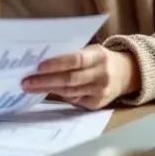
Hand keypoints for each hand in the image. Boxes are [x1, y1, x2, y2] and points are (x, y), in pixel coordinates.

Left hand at [20, 45, 140, 109]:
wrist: (128, 74)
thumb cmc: (101, 58)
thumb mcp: (92, 50)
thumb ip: (73, 54)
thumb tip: (43, 60)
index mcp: (99, 57)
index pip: (76, 60)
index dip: (57, 64)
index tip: (39, 66)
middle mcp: (101, 75)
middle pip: (70, 80)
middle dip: (45, 81)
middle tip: (26, 81)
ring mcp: (100, 92)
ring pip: (70, 92)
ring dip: (47, 90)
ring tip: (29, 87)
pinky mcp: (97, 104)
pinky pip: (74, 100)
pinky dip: (59, 95)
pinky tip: (45, 92)